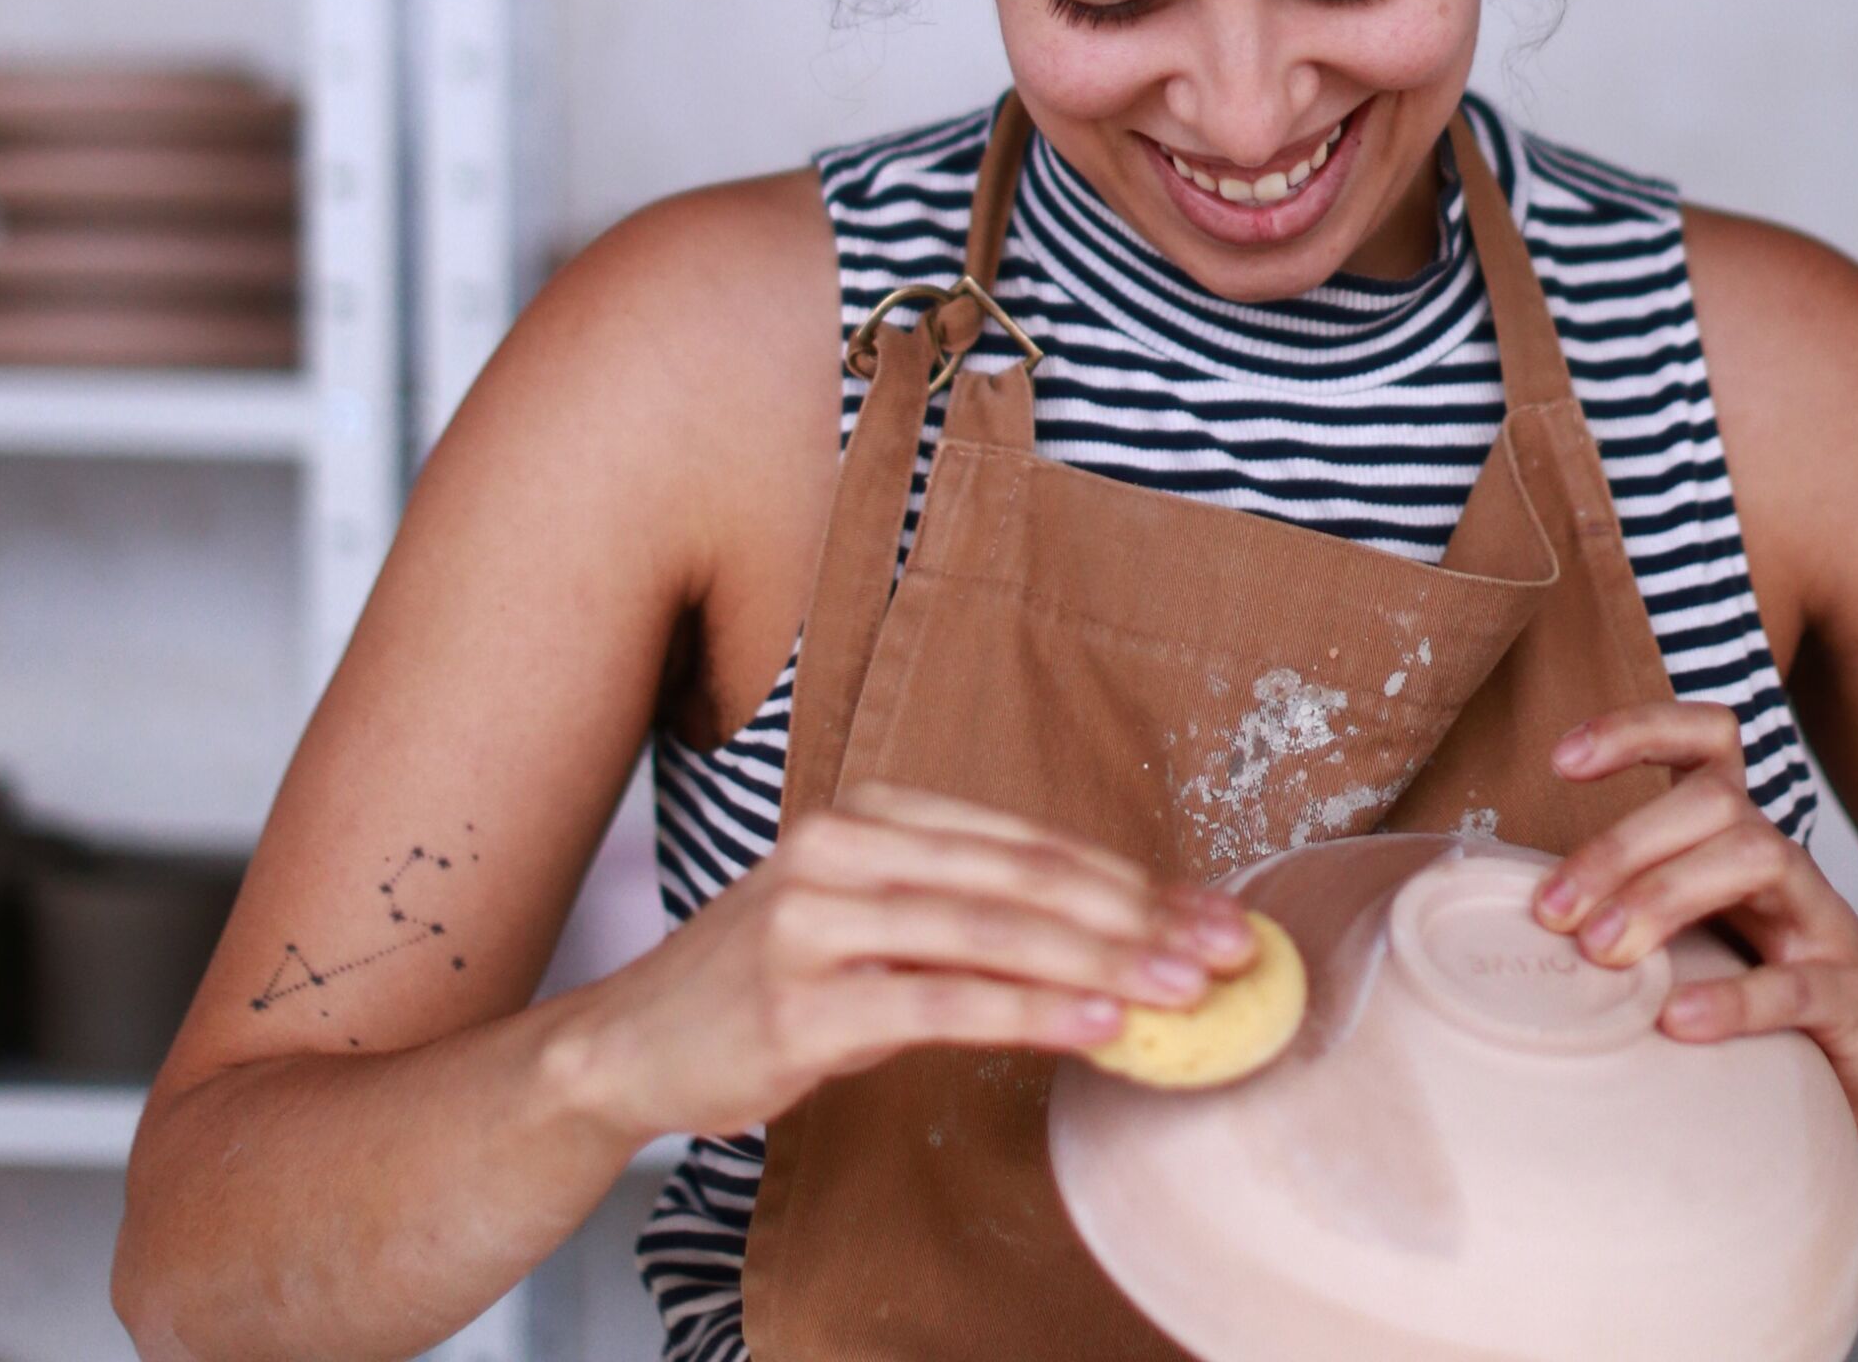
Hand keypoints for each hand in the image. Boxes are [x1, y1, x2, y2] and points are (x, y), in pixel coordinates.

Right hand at [561, 782, 1254, 1143]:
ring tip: (1186, 989)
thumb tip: (1115, 940)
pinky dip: (1030, 1011)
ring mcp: (816, 921)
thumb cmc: (771, 985)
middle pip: (1022, 878)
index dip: (1129, 877)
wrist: (632, 1043)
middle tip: (1225, 951)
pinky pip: (940, 1001)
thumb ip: (969, 916)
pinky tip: (1098, 1024)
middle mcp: (845, 849)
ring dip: (1104, 961)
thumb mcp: (867, 922)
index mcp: (873, 815)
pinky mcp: (802, 1002)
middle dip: (1138, 916)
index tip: (1212, 911)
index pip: (1026, 842)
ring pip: (991, 931)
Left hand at [1535, 703, 1857, 1149]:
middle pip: (1712, 802)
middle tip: (1553, 913)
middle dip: (1620, 845)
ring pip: (1757, 859)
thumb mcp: (1702, 938)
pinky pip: (1801, 985)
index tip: (1561, 758)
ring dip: (1667, 897)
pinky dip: (1736, 999)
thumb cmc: (1776, 993)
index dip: (1638, 729)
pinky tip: (1677, 1020)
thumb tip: (1519, 911)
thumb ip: (1634, 912)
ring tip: (1605, 953)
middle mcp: (1783, 866)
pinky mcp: (1854, 1000)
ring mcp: (1825, 926)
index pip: (1706, 743)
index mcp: (1739, 841)